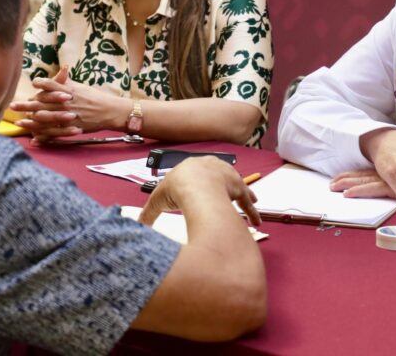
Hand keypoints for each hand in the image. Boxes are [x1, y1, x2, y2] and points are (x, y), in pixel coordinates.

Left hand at [9, 67, 122, 141]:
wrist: (111, 111)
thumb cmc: (95, 98)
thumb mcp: (81, 87)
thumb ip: (67, 81)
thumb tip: (60, 71)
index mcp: (70, 91)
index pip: (53, 85)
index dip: (42, 84)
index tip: (32, 84)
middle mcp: (68, 103)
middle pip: (44, 103)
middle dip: (27, 105)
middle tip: (12, 106)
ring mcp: (69, 116)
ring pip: (47, 119)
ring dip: (31, 122)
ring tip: (19, 123)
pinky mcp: (72, 127)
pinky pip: (55, 133)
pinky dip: (44, 137)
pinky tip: (34, 139)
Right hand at [138, 157, 260, 226]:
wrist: (194, 184)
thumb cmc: (175, 189)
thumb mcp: (158, 200)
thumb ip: (149, 214)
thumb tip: (138, 227)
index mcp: (193, 167)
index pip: (198, 173)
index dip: (200, 182)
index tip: (201, 189)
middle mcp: (213, 168)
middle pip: (220, 177)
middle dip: (224, 185)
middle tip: (226, 194)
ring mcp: (227, 177)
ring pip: (236, 187)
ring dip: (242, 195)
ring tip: (250, 202)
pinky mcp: (238, 188)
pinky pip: (246, 201)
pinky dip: (251, 212)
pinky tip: (257, 221)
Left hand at [330, 169, 393, 198]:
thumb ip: (386, 186)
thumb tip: (370, 188)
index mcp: (385, 173)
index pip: (363, 173)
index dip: (349, 176)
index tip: (337, 178)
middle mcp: (384, 175)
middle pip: (360, 176)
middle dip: (344, 179)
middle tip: (331, 185)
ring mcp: (388, 180)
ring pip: (362, 181)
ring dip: (346, 183)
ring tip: (333, 188)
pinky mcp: (392, 188)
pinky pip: (371, 189)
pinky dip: (358, 191)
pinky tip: (348, 193)